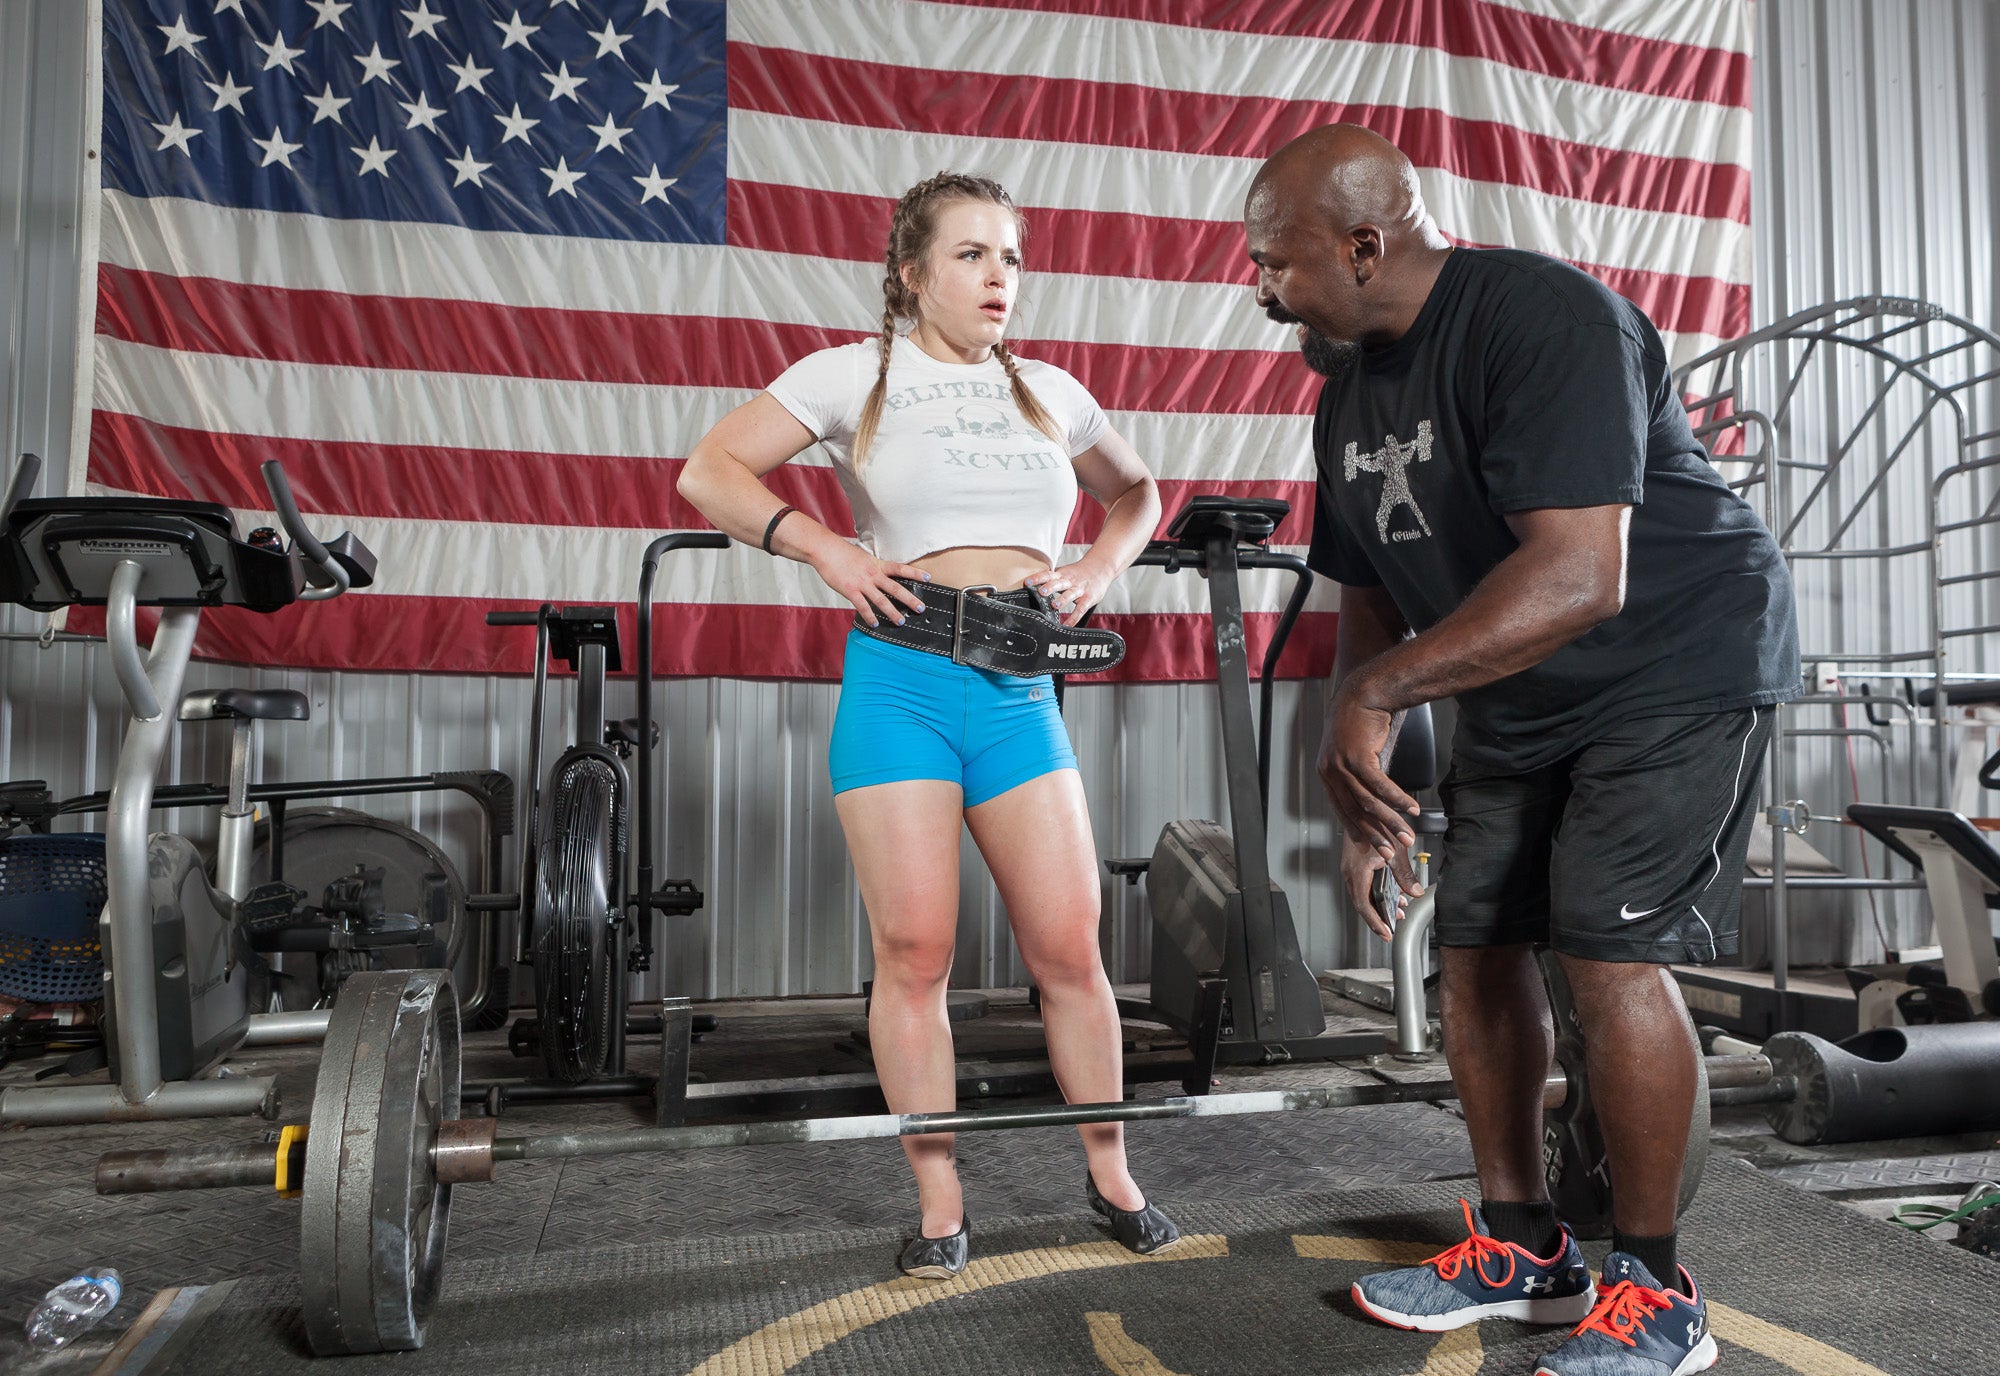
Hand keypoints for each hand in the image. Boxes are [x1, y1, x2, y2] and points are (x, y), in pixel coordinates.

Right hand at [811, 544, 930, 626]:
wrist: (826, 550)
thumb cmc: (842, 553)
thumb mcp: (863, 558)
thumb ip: (873, 568)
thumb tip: (880, 577)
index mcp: (877, 564)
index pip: (900, 569)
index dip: (915, 573)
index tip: (928, 578)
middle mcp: (873, 574)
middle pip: (896, 588)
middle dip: (910, 599)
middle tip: (920, 608)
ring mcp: (862, 583)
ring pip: (881, 600)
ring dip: (892, 612)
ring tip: (901, 622)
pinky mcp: (851, 591)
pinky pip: (863, 606)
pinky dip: (870, 616)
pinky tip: (875, 624)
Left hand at [1024, 559, 1112, 626]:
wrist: (1101, 567)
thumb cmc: (1079, 572)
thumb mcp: (1065, 571)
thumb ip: (1052, 579)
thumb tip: (1032, 587)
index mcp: (1061, 574)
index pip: (1048, 574)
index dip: (1037, 578)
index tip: (1027, 583)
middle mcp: (1069, 581)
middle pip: (1058, 583)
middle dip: (1050, 587)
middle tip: (1041, 591)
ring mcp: (1080, 589)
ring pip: (1070, 594)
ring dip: (1062, 599)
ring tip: (1055, 605)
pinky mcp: (1088, 598)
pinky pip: (1081, 609)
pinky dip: (1074, 618)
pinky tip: (1067, 625)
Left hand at [1317, 678, 1421, 860]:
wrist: (1363, 693)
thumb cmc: (1360, 721)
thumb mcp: (1353, 751)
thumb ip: (1358, 775)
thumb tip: (1372, 796)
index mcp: (1327, 774)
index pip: (1342, 810)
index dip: (1357, 830)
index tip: (1371, 846)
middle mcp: (1330, 771)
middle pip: (1354, 812)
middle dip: (1375, 835)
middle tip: (1390, 853)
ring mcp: (1342, 765)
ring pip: (1368, 802)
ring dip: (1390, 821)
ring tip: (1407, 835)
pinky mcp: (1358, 756)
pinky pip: (1379, 785)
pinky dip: (1397, 799)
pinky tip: (1411, 809)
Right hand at [1342, 830, 1420, 941]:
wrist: (1362, 804)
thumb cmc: (1374, 822)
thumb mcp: (1396, 851)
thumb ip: (1405, 875)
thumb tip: (1415, 892)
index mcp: (1357, 872)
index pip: (1364, 906)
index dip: (1376, 923)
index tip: (1386, 933)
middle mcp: (1350, 872)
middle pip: (1362, 904)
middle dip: (1379, 917)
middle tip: (1392, 926)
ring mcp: (1350, 868)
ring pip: (1363, 894)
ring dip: (1379, 904)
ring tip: (1397, 908)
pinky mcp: (1354, 863)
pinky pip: (1363, 884)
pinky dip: (1376, 892)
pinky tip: (1391, 890)